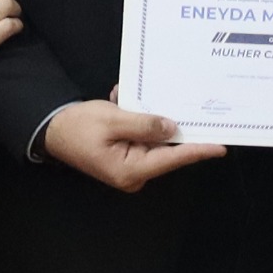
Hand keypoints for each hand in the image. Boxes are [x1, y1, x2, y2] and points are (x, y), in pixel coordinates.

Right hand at [41, 91, 223, 192]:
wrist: (50, 129)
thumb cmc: (78, 126)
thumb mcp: (112, 120)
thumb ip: (144, 124)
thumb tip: (172, 127)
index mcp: (132, 170)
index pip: (173, 158)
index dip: (198, 149)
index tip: (222, 145)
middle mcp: (135, 173)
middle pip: (166, 150)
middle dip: (173, 125)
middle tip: (191, 105)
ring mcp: (130, 166)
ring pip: (154, 141)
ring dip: (148, 118)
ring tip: (135, 98)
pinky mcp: (125, 156)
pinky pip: (141, 138)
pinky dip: (136, 120)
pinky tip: (123, 101)